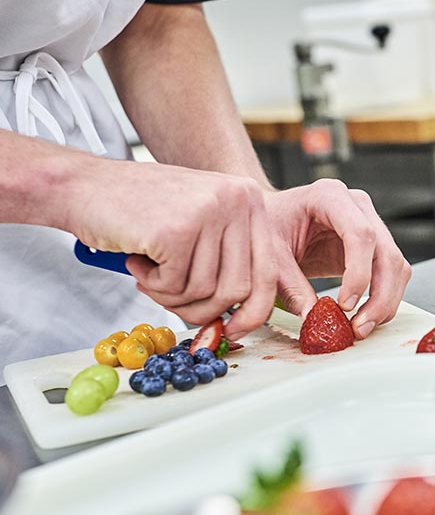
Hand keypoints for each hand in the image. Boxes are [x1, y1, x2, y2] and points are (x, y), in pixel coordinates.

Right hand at [67, 160, 278, 338]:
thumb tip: (245, 317)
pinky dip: (153, 284)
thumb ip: (228, 260)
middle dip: (205, 308)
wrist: (85, 186)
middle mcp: (237, 199)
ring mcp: (208, 211)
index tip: (235, 329)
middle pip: (239, 288)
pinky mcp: (176, 229)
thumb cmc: (142, 211)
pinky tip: (138, 259)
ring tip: (150, 272)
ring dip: (172, 295)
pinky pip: (174, 285)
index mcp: (250, 198)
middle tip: (174, 300)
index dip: (254, 310)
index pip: (269, 270)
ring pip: (204, 290)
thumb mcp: (202, 224)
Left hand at [265, 179, 411, 338]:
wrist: (272, 219)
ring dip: (386, 302)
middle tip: (358, 328)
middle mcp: (358, 206)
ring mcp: (371, 224)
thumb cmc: (269, 226)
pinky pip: (391, 274)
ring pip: (397, 267)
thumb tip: (313, 317)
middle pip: (388, 254)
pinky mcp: (374, 247)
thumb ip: (290, 285)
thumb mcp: (271, 254)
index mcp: (330, 196)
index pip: (361, 234)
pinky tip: (364, 317)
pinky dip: (383, 299)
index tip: (345, 305)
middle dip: (379, 297)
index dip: (359, 273)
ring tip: (360, 328)